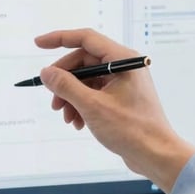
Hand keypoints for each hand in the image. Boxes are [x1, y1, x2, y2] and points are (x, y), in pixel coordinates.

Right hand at [35, 28, 194, 193]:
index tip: (39, 43)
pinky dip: (82, 105)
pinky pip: (94, 92)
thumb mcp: (92, 106)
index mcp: (123, 60)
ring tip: (66, 117)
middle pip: (83, 62)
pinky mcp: (122, 97)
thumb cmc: (132, 129)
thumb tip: (47, 73)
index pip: (86, 39)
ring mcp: (123, 82)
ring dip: (71, 97)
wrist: (156, 154)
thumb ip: (66, 86)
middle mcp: (124, 66)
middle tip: (53, 100)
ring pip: (87, 80)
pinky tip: (78, 122)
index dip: (59, 39)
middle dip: (64, 81)